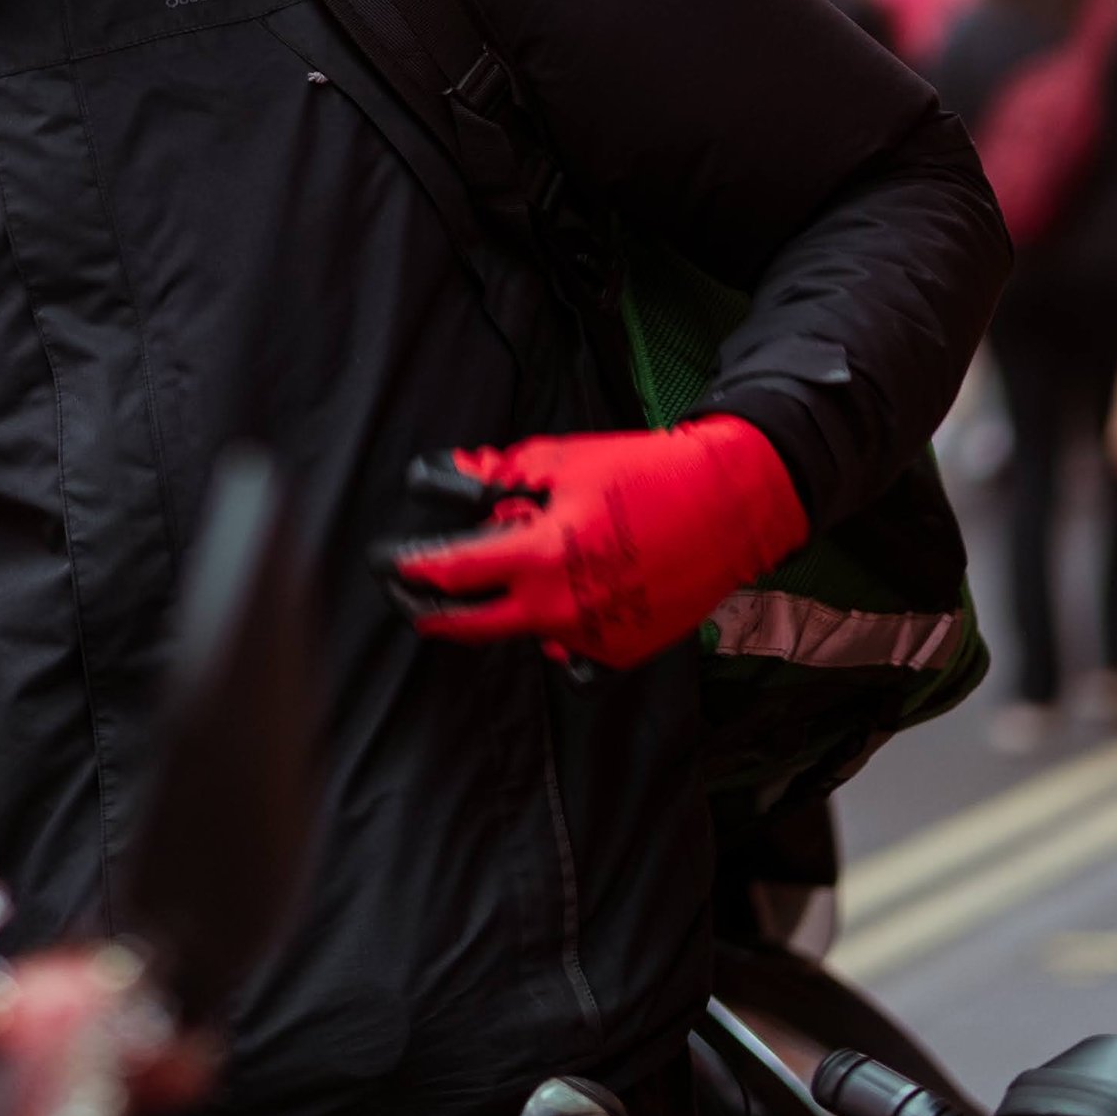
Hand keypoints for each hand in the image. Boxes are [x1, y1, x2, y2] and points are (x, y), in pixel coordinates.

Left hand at [394, 415, 805, 673]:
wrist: (726, 509)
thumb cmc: (645, 475)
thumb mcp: (563, 461)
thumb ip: (504, 476)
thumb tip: (460, 476)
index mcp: (541, 556)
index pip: (452, 574)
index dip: (410, 570)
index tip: (390, 565)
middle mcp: (560, 609)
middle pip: (471, 626)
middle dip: (435, 613)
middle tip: (416, 599)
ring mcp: (591, 638)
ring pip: (526, 631)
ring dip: (516, 606)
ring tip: (540, 564)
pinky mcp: (619, 654)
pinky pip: (569, 643)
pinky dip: (562, 617)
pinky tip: (583, 583)